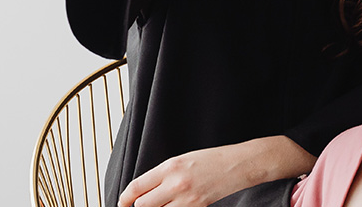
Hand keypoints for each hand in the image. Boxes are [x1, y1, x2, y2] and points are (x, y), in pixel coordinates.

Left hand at [118, 136, 315, 206]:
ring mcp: (186, 199)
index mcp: (170, 166)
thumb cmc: (211, 159)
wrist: (238, 164)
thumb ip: (162, 175)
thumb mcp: (183, 159)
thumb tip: (143, 191)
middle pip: (142, 206)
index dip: (125, 198)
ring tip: (158, 205)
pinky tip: (172, 206)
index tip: (122, 203)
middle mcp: (175, 183)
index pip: (137, 187)